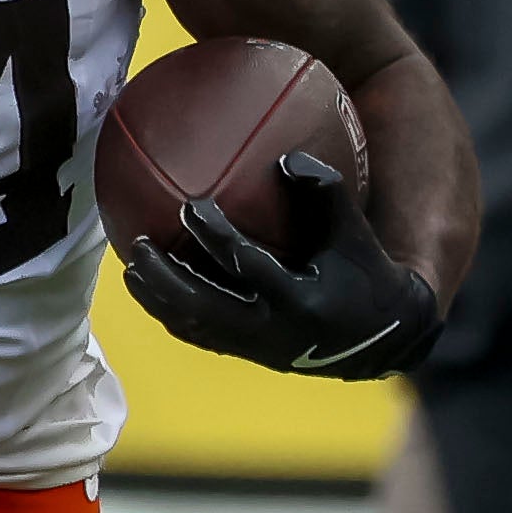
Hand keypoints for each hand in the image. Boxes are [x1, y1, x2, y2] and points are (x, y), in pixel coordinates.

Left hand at [117, 152, 440, 378]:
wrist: (379, 338)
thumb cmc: (365, 275)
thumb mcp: (354, 233)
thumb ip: (325, 192)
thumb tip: (285, 157)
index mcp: (299, 300)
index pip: (246, 266)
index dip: (215, 237)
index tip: (190, 207)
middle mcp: (271, 330)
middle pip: (202, 307)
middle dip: (166, 278)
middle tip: (140, 246)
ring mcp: (255, 348)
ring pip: (193, 327)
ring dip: (157, 299)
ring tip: (132, 269)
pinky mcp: (246, 355)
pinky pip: (199, 336)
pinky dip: (171, 313)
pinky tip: (152, 290)